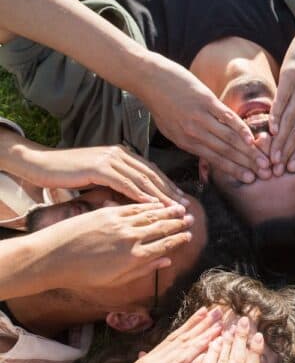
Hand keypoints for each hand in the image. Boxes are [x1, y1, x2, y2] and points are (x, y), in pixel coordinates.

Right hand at [23, 145, 185, 205]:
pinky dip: (141, 195)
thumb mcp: (99, 175)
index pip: (151, 171)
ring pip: (142, 179)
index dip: (168, 185)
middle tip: (185, 206)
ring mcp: (111, 159)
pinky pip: (125, 184)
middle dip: (170, 191)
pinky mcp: (100, 168)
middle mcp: (120, 154)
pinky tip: (152, 206)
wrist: (42, 164)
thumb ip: (117, 180)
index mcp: (122, 154)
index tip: (181, 199)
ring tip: (174, 209)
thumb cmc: (69, 172)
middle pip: (152, 174)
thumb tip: (135, 195)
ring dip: (160, 195)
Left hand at [37, 202, 192, 289]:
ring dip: (168, 211)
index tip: (189, 234)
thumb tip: (167, 261)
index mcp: (136, 258)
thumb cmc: (82, 274)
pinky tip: (156, 202)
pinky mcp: (108, 213)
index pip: (166, 244)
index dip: (180, 238)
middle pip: (163, 227)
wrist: (52, 258)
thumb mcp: (116, 279)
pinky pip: (134, 207)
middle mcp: (132, 239)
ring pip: (151, 215)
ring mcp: (120, 224)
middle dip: (179, 222)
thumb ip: (144, 269)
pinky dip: (148, 204)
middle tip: (191, 218)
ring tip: (180, 207)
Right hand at [70, 307, 222, 362]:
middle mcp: (153, 359)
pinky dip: (196, 349)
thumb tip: (153, 361)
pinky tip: (208, 341)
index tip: (203, 313)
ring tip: (218, 319)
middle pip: (181, 336)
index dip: (189, 325)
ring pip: (183, 344)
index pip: (173, 338)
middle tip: (217, 309)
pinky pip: (180, 362)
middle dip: (200, 322)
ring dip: (203, 330)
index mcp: (149, 360)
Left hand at [136, 53, 263, 183]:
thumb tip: (207, 151)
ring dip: (248, 151)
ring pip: (229, 138)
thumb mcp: (171, 128)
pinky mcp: (206, 101)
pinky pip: (227, 118)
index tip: (250, 178)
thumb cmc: (161, 103)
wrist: (149, 79)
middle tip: (264, 173)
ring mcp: (200, 117)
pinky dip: (240, 128)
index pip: (215, 160)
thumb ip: (190, 140)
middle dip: (246, 164)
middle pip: (225, 152)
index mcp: (185, 142)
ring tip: (263, 160)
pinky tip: (251, 138)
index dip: (234, 170)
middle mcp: (193, 133)